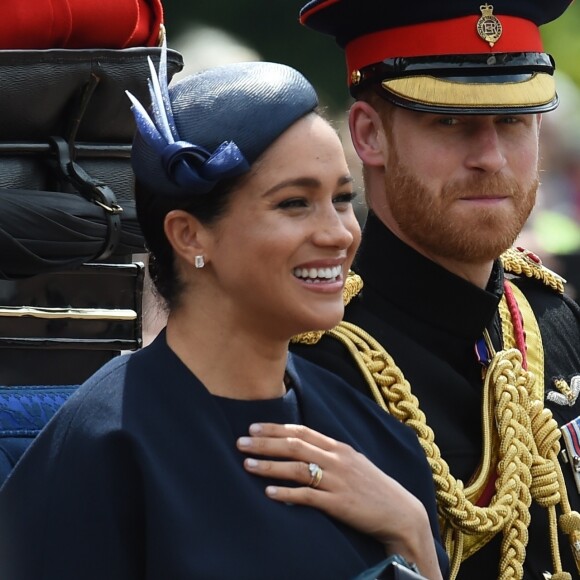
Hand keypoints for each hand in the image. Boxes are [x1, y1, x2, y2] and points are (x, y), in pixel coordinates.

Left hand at [236, 423, 442, 579]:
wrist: (400, 512)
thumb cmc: (373, 486)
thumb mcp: (352, 461)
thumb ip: (329, 452)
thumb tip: (301, 446)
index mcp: (338, 447)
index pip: (301, 431)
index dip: (275, 428)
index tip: (253, 427)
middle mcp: (336, 459)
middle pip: (294, 445)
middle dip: (264, 443)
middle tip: (240, 443)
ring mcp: (337, 481)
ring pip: (296, 468)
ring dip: (268, 466)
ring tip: (247, 465)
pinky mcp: (339, 503)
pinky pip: (307, 496)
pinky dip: (286, 494)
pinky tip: (268, 494)